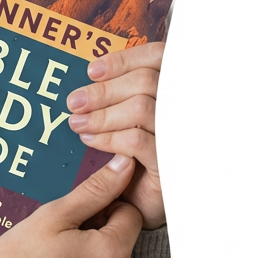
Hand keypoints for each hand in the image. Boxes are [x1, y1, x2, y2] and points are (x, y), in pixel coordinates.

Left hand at [67, 41, 164, 229]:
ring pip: (141, 108)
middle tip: (74, 102)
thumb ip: (121, 92)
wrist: (141, 201)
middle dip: (104, 90)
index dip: (125, 59)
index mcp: (175, 88)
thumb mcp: (126, 117)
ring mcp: (179, 134)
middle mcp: (183, 108)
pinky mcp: (170, 163)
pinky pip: (136, 141)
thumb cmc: (132, 153)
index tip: (92, 70)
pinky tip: (89, 139)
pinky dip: (108, 137)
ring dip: (102, 115)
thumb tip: (93, 72)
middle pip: (146, 80)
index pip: (159, 56)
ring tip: (77, 123)